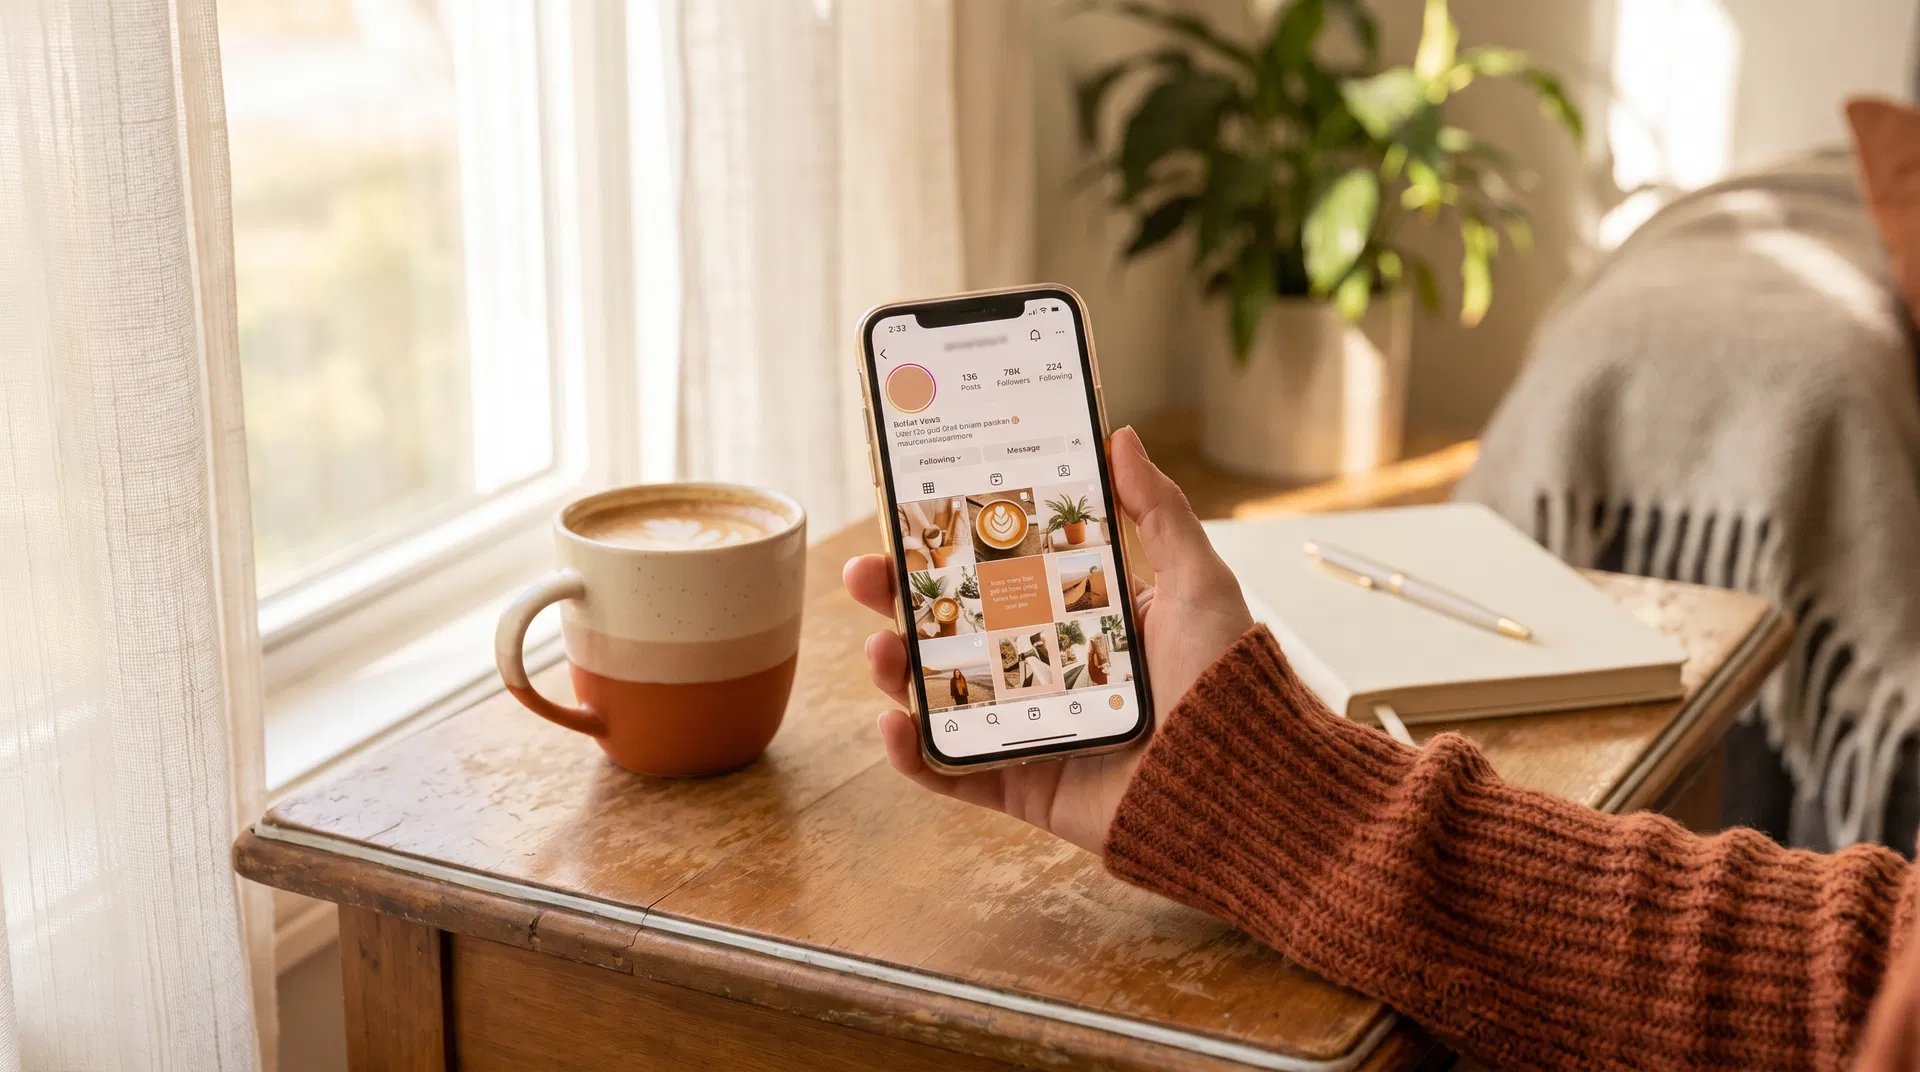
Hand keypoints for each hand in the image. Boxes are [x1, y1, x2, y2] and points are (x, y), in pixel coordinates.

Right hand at [842, 426, 1252, 853]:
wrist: (1245, 788)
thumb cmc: (1230, 683)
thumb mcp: (1199, 582)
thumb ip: (1158, 511)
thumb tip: (1122, 436)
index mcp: (1086, 616)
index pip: (1001, 572)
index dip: (950, 546)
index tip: (906, 515)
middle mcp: (1051, 670)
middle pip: (955, 628)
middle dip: (900, 600)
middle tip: (865, 573)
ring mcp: (1031, 730)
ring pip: (943, 696)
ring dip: (896, 669)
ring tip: (880, 647)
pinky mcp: (1024, 787)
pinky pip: (954, 773)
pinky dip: (913, 755)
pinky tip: (893, 723)